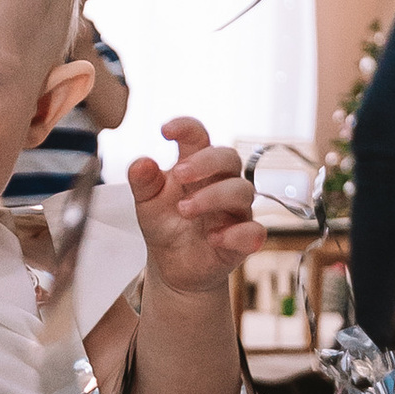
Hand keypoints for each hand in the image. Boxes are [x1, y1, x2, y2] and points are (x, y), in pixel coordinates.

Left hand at [125, 119, 261, 291]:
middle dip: (206, 162)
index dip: (187, 127)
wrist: (173, 266)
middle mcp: (221, 183)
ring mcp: (235, 210)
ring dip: (213, 197)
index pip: (199, 137)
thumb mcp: (147, 203)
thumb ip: (143, 182)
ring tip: (184, 210)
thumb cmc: (165, 224)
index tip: (165, 131)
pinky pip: (254, 231)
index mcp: (196, 167)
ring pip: (242, 191)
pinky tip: (213, 239)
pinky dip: (236, 234)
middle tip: (179, 174)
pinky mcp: (243, 239)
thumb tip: (141, 163)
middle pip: (229, 157)